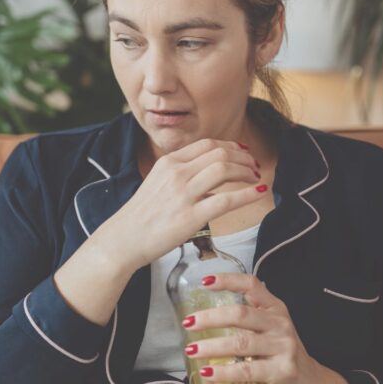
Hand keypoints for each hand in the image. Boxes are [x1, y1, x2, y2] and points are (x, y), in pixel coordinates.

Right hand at [96, 139, 265, 272]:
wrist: (124, 238)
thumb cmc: (141, 215)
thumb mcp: (157, 182)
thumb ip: (180, 173)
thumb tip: (208, 172)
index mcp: (168, 162)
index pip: (207, 144)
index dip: (230, 146)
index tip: (242, 153)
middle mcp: (176, 173)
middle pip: (219, 153)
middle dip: (243, 158)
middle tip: (254, 166)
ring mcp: (183, 194)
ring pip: (224, 170)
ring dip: (246, 171)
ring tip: (256, 178)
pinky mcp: (191, 217)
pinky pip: (226, 200)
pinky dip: (246, 194)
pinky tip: (258, 193)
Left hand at [181, 273, 334, 383]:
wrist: (310, 377)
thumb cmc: (282, 349)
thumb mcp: (271, 325)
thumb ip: (248, 316)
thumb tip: (204, 316)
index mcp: (275, 308)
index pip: (251, 285)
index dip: (228, 280)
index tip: (205, 281)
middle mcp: (280, 324)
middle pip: (240, 315)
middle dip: (211, 318)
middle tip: (189, 323)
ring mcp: (282, 347)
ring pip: (241, 343)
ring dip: (212, 346)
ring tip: (192, 350)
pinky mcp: (281, 370)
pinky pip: (246, 370)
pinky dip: (223, 373)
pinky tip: (208, 372)